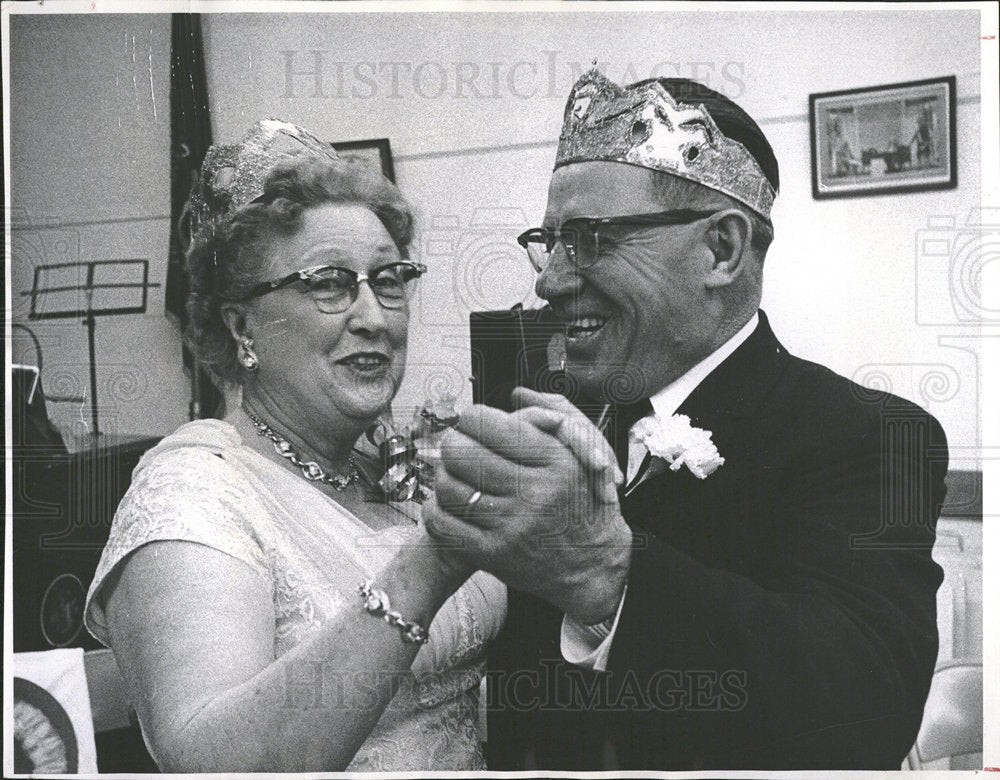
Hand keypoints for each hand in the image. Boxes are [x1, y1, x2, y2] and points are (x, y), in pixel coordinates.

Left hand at [423, 397, 631, 623]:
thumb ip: (554, 418)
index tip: (474, 424)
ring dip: (443, 476)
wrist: (593, 568)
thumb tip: (517, 395)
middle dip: (453, 444)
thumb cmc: (582, 505)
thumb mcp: (583, 456)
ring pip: (448, 485)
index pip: (488, 423)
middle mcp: (534, 491)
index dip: (472, 418)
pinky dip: (435, 510)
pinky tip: (446, 503)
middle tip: (458, 447)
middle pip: (461, 451)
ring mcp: (511, 525)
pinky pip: (443, 523)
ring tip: (453, 475)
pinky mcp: (493, 554)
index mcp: (555, 460)